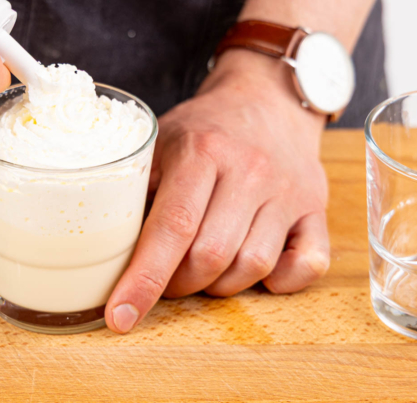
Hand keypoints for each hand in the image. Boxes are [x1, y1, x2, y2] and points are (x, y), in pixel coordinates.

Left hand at [106, 49, 330, 332]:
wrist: (267, 99)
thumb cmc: (204, 128)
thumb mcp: (159, 141)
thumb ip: (135, 189)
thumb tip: (101, 248)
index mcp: (203, 151)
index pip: (173, 227)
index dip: (144, 278)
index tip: (120, 317)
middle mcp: (250, 171)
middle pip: (211, 256)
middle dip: (178, 284)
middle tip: (165, 278)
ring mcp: (288, 191)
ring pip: (253, 265)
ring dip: (220, 284)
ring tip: (202, 269)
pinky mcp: (316, 208)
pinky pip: (308, 264)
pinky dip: (280, 282)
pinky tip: (254, 270)